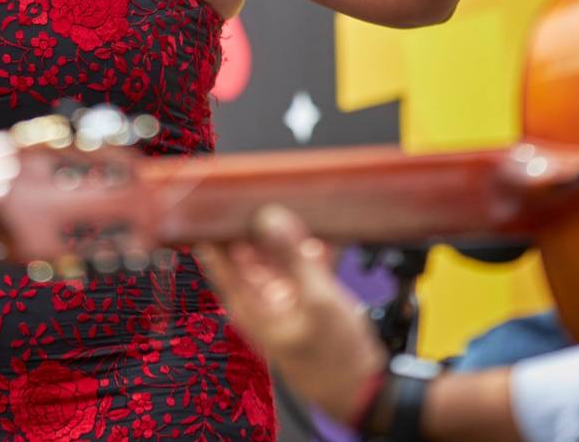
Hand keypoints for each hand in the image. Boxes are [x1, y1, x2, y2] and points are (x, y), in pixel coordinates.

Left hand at [199, 205, 386, 424]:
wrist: (363, 385)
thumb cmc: (334, 358)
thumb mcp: (316, 300)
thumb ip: (294, 257)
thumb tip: (270, 218)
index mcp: (249, 306)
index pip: (218, 259)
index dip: (215, 228)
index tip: (218, 200)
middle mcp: (261, 300)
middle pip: (248, 252)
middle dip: (255, 225)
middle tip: (263, 193)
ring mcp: (284, 298)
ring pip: (277, 255)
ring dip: (286, 235)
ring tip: (296, 209)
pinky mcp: (305, 296)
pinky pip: (301, 265)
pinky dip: (309, 251)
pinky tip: (322, 238)